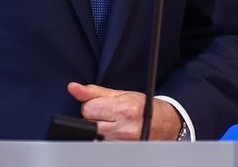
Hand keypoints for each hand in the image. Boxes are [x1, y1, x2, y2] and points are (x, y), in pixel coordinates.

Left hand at [66, 82, 181, 140]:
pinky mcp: (121, 151)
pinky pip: (100, 145)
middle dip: (95, 118)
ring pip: (92, 136)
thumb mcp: (121, 94)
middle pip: (88, 124)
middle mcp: (124, 128)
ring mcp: (122, 144)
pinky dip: (103, 139)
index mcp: (124, 109)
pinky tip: (114, 134)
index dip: (93, 105)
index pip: (88, 108)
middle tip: (109, 116)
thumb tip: (73, 87)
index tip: (104, 106)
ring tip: (113, 125)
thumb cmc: (142, 107)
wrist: (165, 124)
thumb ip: (94, 92)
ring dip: (98, 130)